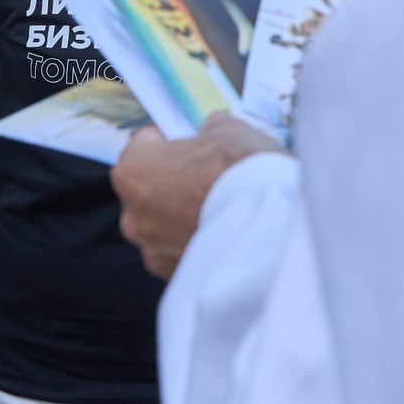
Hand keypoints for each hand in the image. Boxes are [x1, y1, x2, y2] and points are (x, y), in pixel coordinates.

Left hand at [112, 113, 280, 277]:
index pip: (143, 145)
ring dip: (181, 216)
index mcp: (133, 169)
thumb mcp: (228, 130)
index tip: (190, 146)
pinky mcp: (171, 274)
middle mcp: (132, 213)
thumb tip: (211, 131)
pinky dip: (193, 242)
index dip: (170, 142)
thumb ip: (209, 130)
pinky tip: (220, 232)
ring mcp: (151, 248)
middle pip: (149, 189)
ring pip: (162, 224)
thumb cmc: (244, 172)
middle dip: (173, 183)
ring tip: (218, 209)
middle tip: (207, 179)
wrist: (271, 223)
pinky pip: (177, 250)